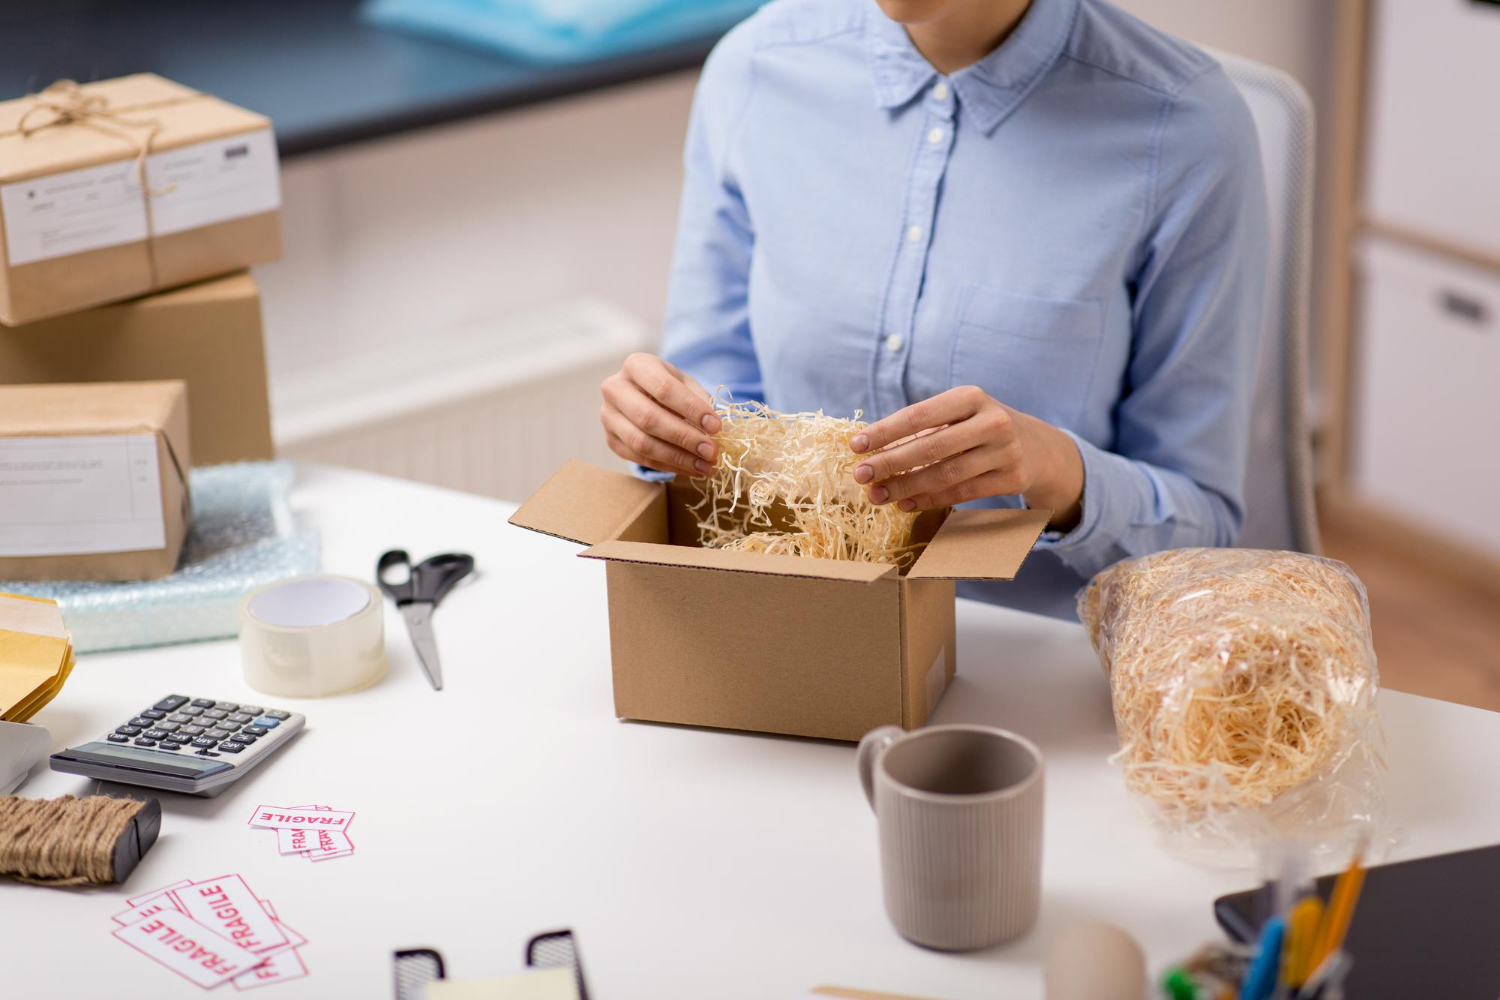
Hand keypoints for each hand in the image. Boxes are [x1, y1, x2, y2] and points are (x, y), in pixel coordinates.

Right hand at [600, 353, 721, 476]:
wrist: (643, 395)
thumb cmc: (669, 387)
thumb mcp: (686, 383)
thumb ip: (699, 401)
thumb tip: (712, 428)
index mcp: (636, 365)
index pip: (664, 389)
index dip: (692, 409)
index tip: (716, 426)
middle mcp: (615, 389)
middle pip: (649, 418)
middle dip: (684, 438)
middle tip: (711, 451)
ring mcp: (608, 416)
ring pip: (642, 443)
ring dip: (678, 458)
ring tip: (705, 466)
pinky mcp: (610, 440)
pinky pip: (639, 458)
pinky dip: (668, 466)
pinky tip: (691, 468)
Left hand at [849, 385, 1083, 528]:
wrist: (1036, 445)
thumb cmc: (978, 427)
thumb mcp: (958, 415)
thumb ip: (920, 428)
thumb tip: (869, 449)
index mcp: (972, 397)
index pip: (919, 415)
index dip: (885, 432)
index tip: (856, 446)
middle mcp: (992, 421)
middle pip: (931, 447)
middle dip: (890, 463)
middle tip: (861, 476)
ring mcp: (1006, 451)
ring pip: (946, 474)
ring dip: (906, 487)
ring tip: (878, 495)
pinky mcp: (1012, 479)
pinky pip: (962, 493)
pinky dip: (930, 500)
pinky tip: (906, 504)